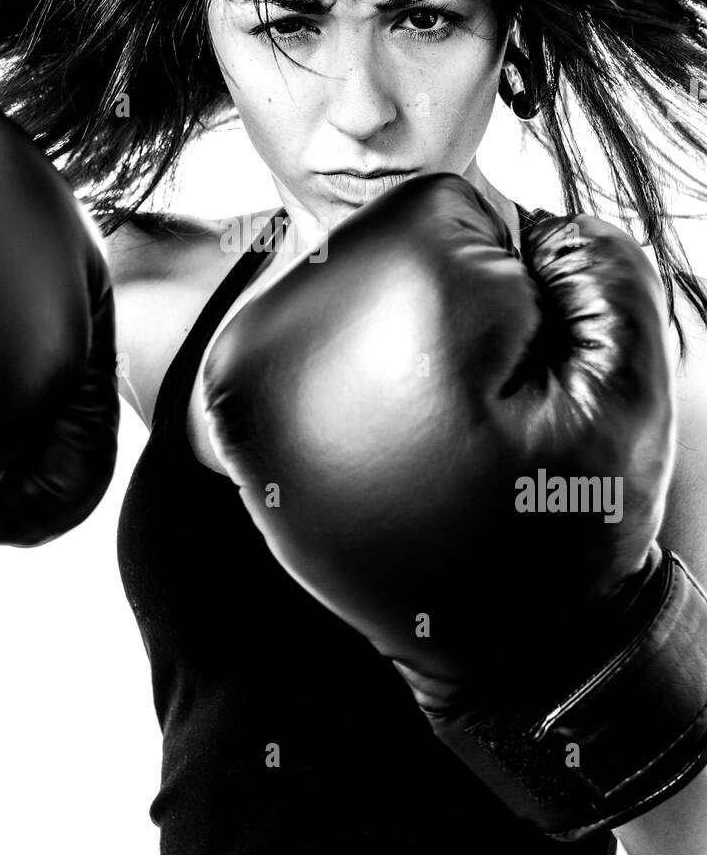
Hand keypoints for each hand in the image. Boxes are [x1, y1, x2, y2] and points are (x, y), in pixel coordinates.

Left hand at [202, 172, 706, 839]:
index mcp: (387, 305)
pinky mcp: (228, 406)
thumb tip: (514, 217)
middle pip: (380, 234)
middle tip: (465, 407)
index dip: (504, 280)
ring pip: (339, 275)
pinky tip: (378, 431)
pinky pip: (302, 327)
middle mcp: (286, 324)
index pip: (444, 203)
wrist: (495, 651)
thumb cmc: (565, 523)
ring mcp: (241, 367)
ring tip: (421, 426)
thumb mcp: (627, 383)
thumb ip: (590, 259)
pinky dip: (344, 360)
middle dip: (438, 300)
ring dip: (387, 328)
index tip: (507, 373)